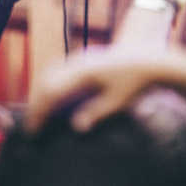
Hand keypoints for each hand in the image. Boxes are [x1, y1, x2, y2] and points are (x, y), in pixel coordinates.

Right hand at [24, 49, 185, 133]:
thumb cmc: (136, 83)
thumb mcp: (118, 102)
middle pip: (45, 81)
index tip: (33, 129)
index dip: (38, 112)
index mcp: (83, 73)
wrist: (152, 60)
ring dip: (42, 92)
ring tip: (41, 112)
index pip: (50, 92)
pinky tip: (55, 96)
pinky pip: (60, 68)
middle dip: (36, 103)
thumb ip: (96, 114)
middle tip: (34, 124)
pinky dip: (52, 82)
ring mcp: (82, 57)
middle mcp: (78, 62)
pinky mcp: (87, 56)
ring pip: (51, 72)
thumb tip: (76, 126)